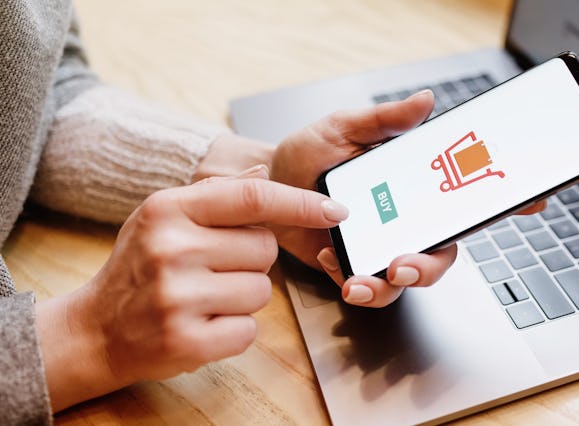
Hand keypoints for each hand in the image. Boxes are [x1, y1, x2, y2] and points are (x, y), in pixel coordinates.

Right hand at [36, 167, 347, 410]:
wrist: (96, 329)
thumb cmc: (139, 267)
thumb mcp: (164, 217)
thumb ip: (217, 195)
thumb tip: (263, 170)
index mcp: (168, 210)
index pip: (252, 198)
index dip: (301, 203)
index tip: (336, 209)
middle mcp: (172, 249)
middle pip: (265, 248)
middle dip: (252, 260)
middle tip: (212, 269)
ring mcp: (178, 298)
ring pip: (262, 290)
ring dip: (244, 297)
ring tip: (204, 298)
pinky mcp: (187, 341)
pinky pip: (250, 329)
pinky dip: (234, 331)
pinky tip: (202, 324)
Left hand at [269, 90, 544, 306]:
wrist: (264, 181)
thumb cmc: (309, 153)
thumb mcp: (347, 126)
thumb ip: (386, 119)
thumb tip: (425, 100)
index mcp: (413, 190)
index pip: (465, 198)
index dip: (503, 204)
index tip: (534, 203)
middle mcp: (403, 223)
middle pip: (440, 254)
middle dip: (428, 268)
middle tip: (404, 266)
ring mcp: (378, 247)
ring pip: (403, 282)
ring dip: (387, 287)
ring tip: (360, 281)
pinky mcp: (350, 266)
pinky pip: (362, 285)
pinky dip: (349, 279)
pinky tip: (330, 257)